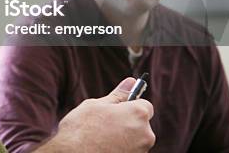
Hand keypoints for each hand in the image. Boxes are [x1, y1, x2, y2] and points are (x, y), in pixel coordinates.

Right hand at [36, 77, 154, 151]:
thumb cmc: (82, 128)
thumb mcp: (96, 105)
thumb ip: (118, 95)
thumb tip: (131, 82)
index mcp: (138, 114)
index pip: (145, 105)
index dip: (130, 105)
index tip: (118, 107)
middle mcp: (145, 134)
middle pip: (141, 123)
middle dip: (127, 121)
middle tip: (105, 122)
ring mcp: (141, 151)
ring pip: (135, 138)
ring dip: (123, 135)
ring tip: (101, 136)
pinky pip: (129, 149)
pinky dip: (120, 147)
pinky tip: (103, 146)